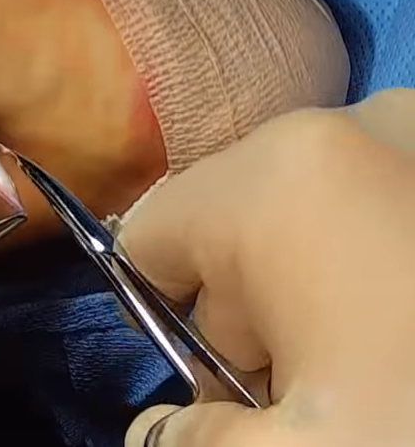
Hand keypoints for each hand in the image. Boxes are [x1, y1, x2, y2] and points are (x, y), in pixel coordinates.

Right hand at [119, 88, 414, 446]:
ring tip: (383, 358)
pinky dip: (372, 265)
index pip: (151, 237)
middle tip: (320, 383)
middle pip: (228, 231)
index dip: (162, 318)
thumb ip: (190, 444)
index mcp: (280, 183)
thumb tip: (155, 434)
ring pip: (302, 220)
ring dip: (316, 295)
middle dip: (249, 314)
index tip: (227, 383)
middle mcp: (348, 125)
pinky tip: (412, 321)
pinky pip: (368, 205)